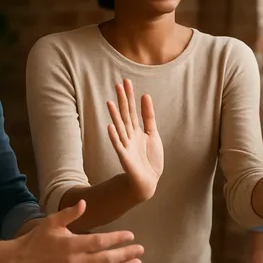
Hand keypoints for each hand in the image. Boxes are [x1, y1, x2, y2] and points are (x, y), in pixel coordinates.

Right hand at [13, 200, 143, 262]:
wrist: (20, 262)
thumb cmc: (37, 239)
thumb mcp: (51, 222)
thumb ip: (69, 213)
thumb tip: (84, 202)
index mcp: (72, 245)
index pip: (100, 242)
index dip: (117, 239)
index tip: (131, 235)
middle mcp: (75, 262)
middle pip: (106, 259)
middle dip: (125, 255)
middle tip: (140, 250)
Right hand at [107, 79, 163, 200]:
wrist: (148, 180)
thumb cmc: (150, 158)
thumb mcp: (152, 133)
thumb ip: (148, 116)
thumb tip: (145, 95)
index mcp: (136, 130)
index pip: (132, 109)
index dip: (129, 96)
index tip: (126, 81)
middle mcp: (129, 135)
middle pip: (125, 115)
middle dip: (122, 101)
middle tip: (118, 84)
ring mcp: (126, 145)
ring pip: (120, 128)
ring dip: (115, 116)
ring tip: (110, 103)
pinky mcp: (124, 157)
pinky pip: (118, 145)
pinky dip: (114, 137)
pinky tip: (110, 126)